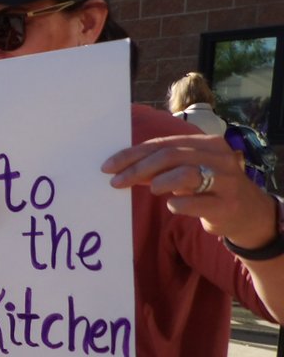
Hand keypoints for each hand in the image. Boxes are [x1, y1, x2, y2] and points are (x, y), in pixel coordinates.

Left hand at [102, 133, 276, 248]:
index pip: (162, 143)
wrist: (247, 213)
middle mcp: (218, 157)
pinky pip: (194, 202)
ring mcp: (225, 180)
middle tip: (116, 181)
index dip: (132, 154)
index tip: (108, 166)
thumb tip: (121, 168)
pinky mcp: (226, 205)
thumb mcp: (186, 172)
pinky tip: (174, 205)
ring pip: (186, 173)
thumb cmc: (208, 189)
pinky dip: (177, 204)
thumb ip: (159, 168)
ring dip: (159, 181)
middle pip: (170, 156)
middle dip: (138, 168)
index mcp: (206, 143)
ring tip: (152, 189)